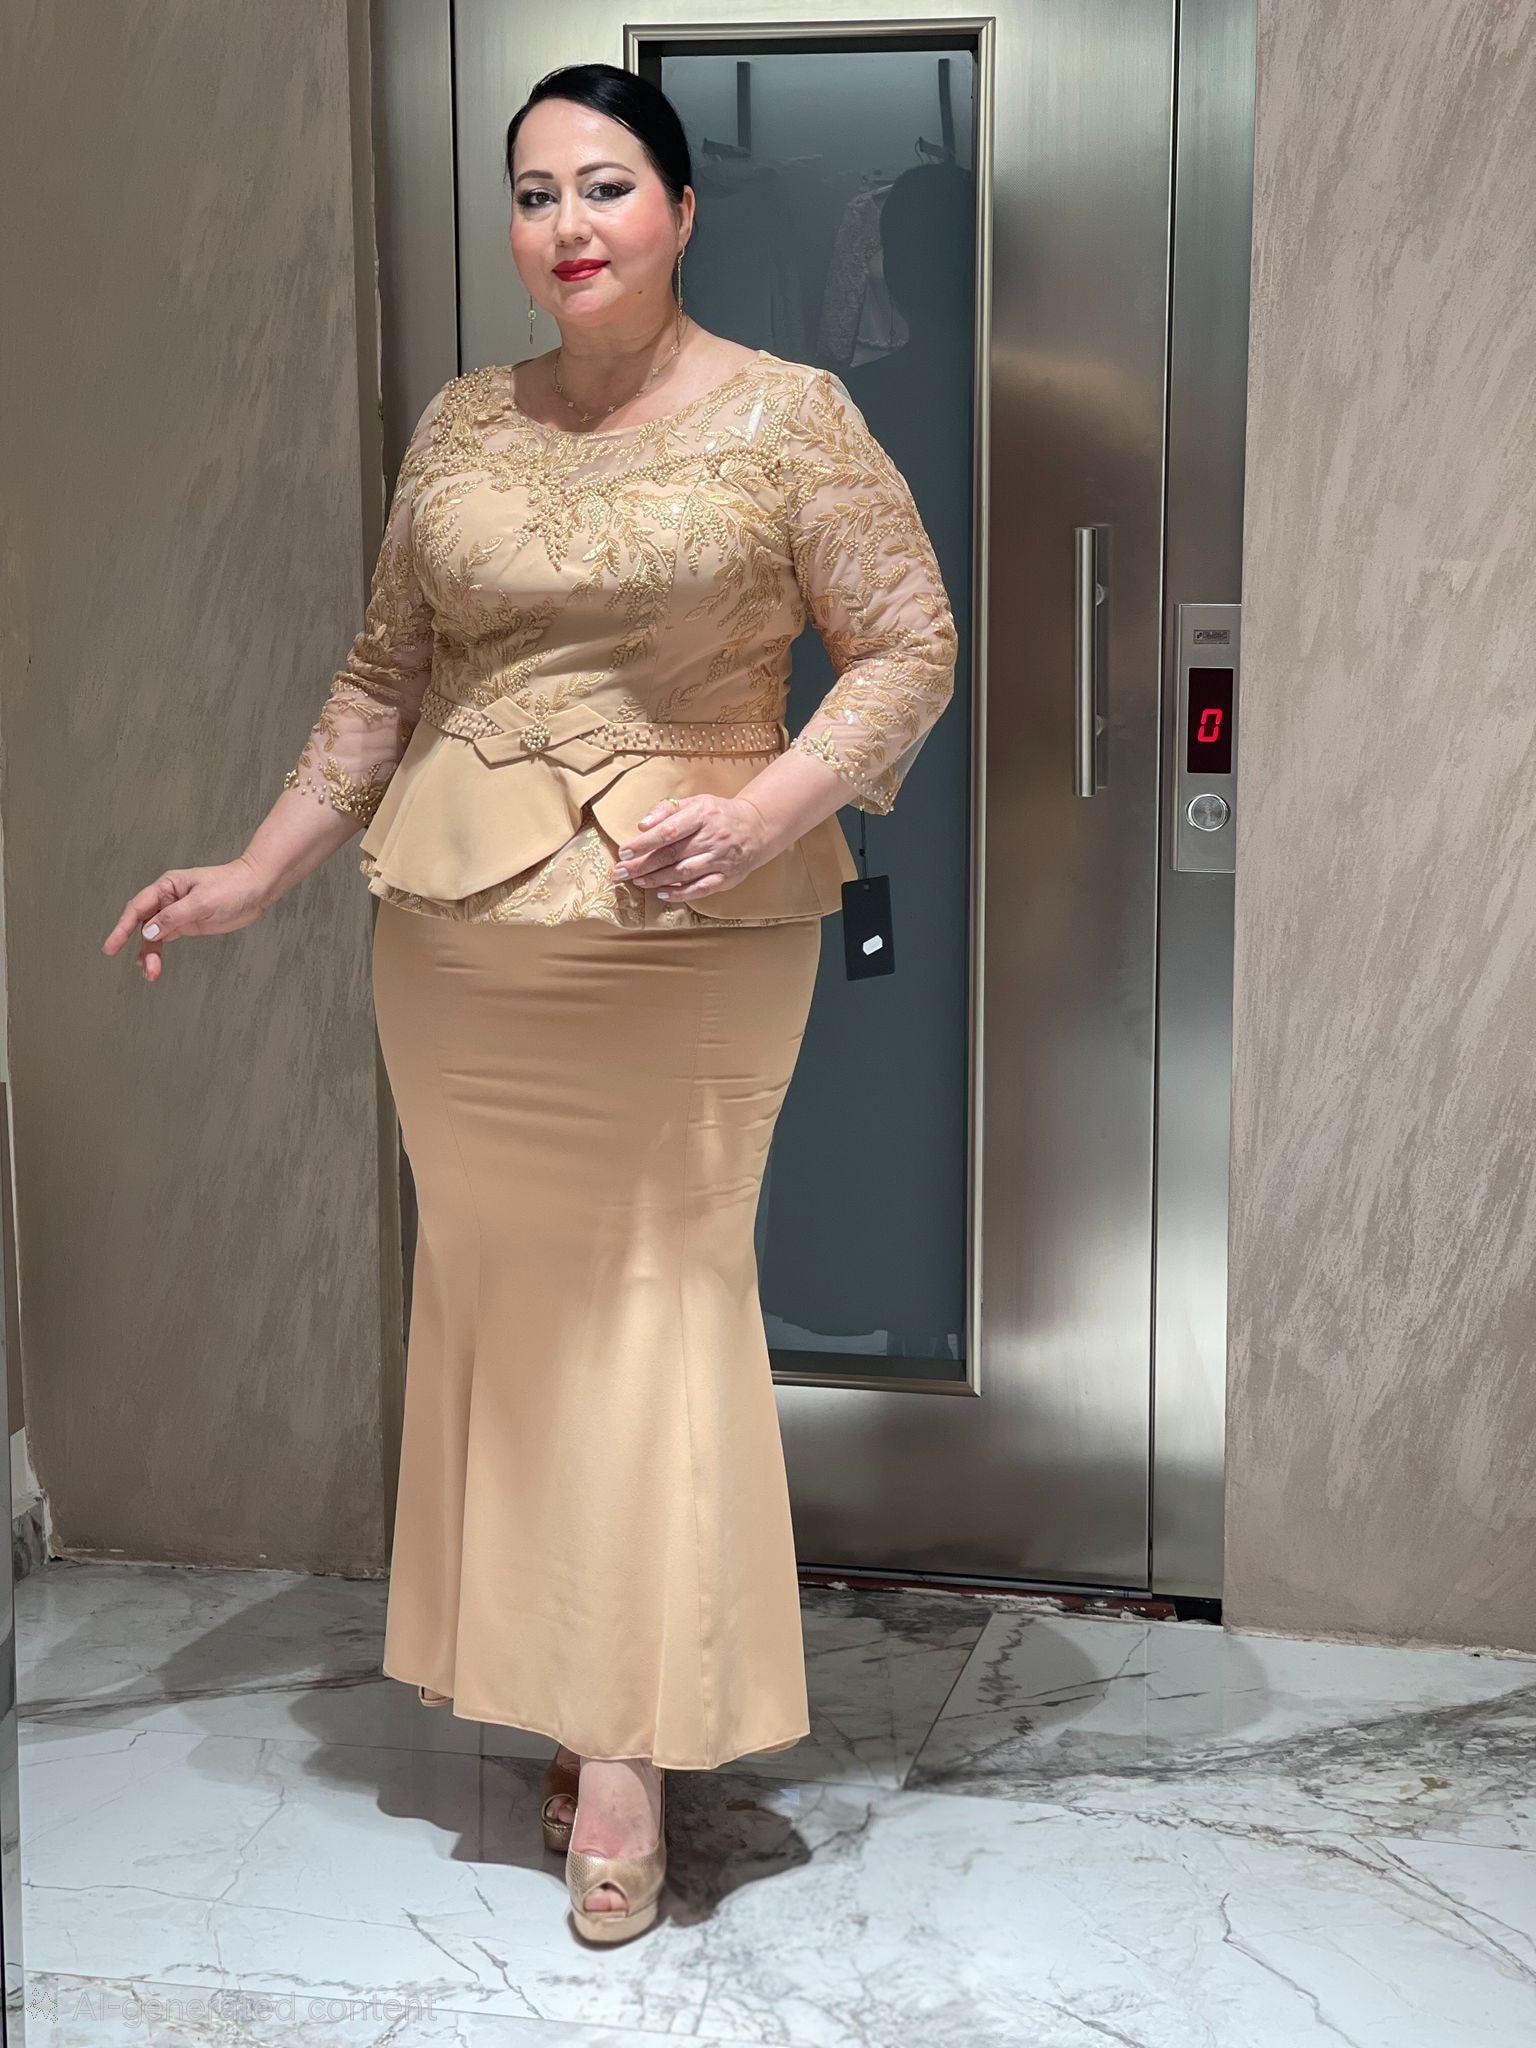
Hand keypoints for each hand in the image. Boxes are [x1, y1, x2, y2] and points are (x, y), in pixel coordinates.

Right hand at [102, 855, 274, 983]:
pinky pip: (167, 939)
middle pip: (144, 925)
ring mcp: (177, 913)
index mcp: (167, 886)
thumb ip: (174, 918)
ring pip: (155, 935)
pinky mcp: (188, 924)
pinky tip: (152, 965)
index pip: (137, 908)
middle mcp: (168, 899)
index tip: (111, 946)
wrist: (257, 888)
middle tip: (147, 969)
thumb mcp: (202, 902)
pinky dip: (158, 952)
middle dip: (143, 947)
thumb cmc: (232, 886)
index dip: (122, 928)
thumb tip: (148, 932)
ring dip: (151, 954)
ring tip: (151, 974)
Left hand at [611, 794, 780, 903]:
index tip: (624, 852)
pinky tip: (663, 893)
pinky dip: (681, 893)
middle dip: (643, 865)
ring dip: (657, 879)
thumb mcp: (695, 803)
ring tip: (637, 881)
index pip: (668, 832)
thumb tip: (642, 826)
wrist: (756, 827)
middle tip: (621, 872)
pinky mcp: (727, 877)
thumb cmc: (717, 814)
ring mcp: (721, 859)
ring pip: (683, 873)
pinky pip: (701, 888)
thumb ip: (666, 810)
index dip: (644, 844)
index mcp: (702, 815)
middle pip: (672, 855)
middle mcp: (713, 837)